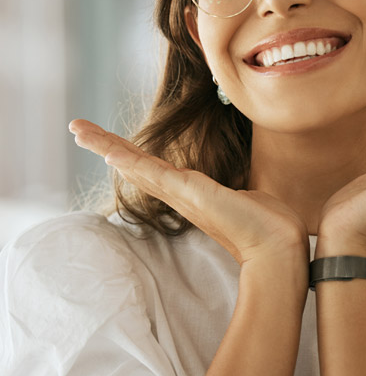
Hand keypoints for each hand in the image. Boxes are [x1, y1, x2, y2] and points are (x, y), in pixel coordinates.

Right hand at [68, 120, 308, 267]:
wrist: (279, 247)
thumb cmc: (267, 225)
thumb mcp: (246, 198)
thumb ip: (235, 192)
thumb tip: (242, 191)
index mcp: (191, 194)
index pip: (152, 168)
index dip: (128, 154)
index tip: (108, 143)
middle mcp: (181, 195)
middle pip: (134, 165)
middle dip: (105, 145)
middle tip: (76, 129)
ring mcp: (184, 195)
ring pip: (137, 166)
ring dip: (107, 146)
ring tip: (79, 130)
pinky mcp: (193, 194)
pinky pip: (155, 174)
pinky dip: (131, 162)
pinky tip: (109, 152)